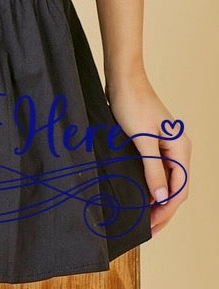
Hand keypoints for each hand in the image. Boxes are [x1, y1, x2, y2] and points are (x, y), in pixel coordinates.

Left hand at [105, 71, 190, 234]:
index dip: (166, 211)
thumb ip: (153, 169)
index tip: (151, 226)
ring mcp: (166, 144)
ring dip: (156, 197)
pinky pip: (156, 169)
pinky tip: (139, 192)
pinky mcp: (153, 140)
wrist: (122, 76)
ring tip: (142, 215)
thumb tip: (163, 198)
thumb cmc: (131, 102)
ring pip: (166, 179)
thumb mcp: (142, 139)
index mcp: (180, 147)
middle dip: (163, 209)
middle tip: (147, 228)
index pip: (180, 189)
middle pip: (176, 187)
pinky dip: (150, 183)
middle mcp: (178, 147)